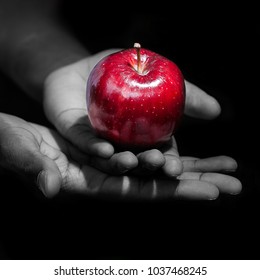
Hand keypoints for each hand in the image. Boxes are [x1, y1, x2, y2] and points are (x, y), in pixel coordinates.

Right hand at [0, 113, 241, 199]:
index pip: (138, 193)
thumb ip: (35, 170)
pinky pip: (147, 152)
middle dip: (196, 183)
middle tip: (234, 183)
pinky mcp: (111, 151)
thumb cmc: (12, 145)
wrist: (16, 137)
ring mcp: (111, 165)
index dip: (173, 193)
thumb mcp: (21, 153)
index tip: (210, 192)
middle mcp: (107, 178)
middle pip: (159, 184)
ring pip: (158, 168)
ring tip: (226, 165)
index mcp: (89, 184)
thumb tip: (52, 187)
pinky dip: (172, 152)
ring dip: (192, 167)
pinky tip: (193, 152)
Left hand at [43, 50, 220, 175]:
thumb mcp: (160, 79)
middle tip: (167, 170)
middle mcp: (125, 145)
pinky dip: (96, 147)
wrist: (90, 66)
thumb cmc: (128, 74)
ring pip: (114, 159)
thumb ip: (185, 95)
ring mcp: (101, 142)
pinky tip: (105, 150)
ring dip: (125, 163)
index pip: (161, 155)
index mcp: (146, 138)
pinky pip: (86, 143)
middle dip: (154, 168)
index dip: (171, 163)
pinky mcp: (78, 135)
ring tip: (134, 161)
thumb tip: (216, 111)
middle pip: (140, 163)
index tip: (178, 169)